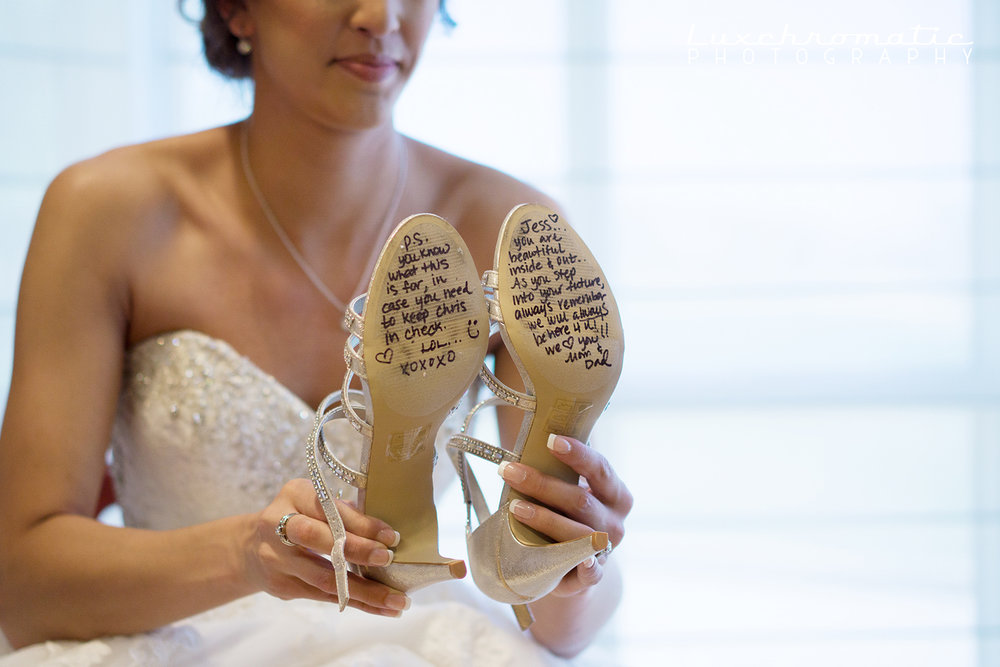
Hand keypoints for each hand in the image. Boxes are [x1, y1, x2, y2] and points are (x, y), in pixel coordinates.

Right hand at [243, 478, 409, 615]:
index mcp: (294, 495)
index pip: (329, 509)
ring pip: (324, 578)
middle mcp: (278, 525)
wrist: (250, 547)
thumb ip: (344, 513)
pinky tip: (383, 608)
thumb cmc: (299, 518)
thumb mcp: (316, 503)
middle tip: (388, 559)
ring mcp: (277, 560)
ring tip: (398, 601)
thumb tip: (386, 533)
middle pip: (317, 539)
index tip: (390, 536)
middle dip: (357, 550)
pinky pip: (325, 597)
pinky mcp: (283, 587)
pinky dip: (358, 603)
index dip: (361, 523)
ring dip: (366, 591)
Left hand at [498, 434, 632, 596]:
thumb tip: (529, 447)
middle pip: (580, 499)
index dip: (578, 454)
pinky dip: (587, 565)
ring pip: (577, 532)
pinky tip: (578, 559)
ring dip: (544, 519)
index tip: (551, 440)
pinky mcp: (594, 575)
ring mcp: (606, 550)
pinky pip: (593, 572)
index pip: (599, 468)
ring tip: (513, 507)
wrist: (569, 567)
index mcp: (615, 495)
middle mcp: (615, 521)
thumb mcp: (568, 494)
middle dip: (542, 484)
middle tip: (509, 470)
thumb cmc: (565, 517)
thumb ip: (559, 474)